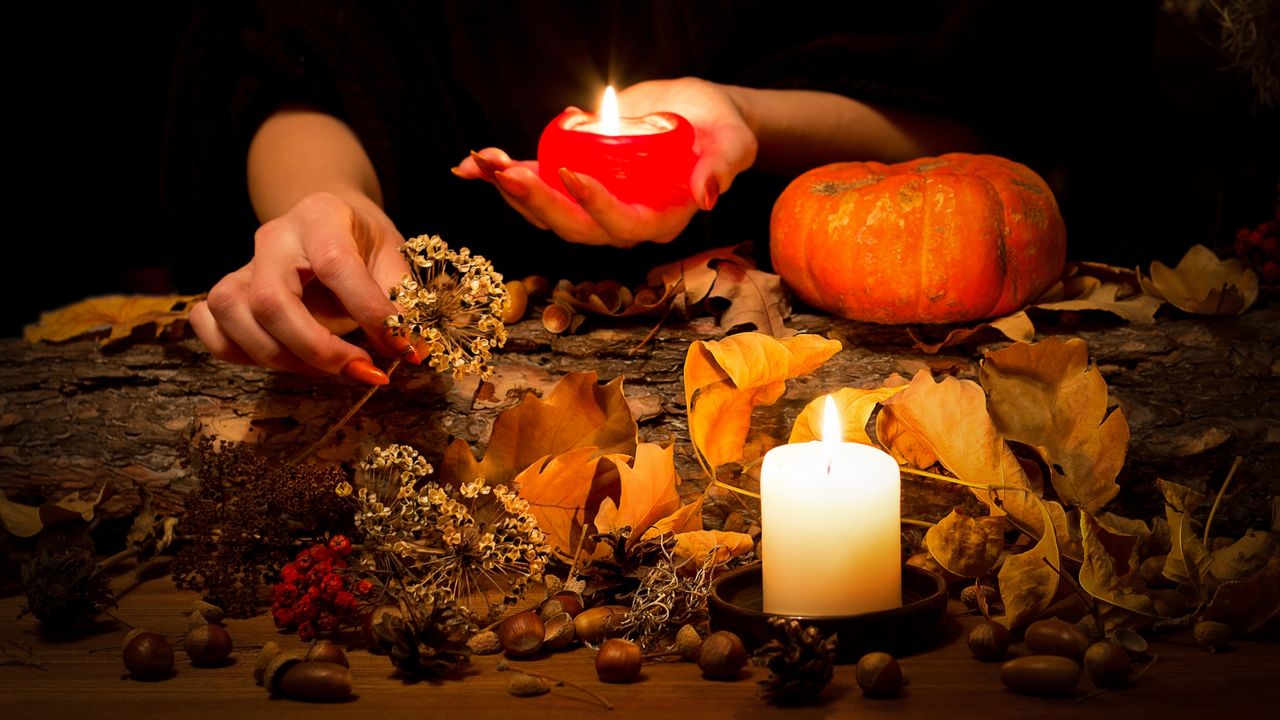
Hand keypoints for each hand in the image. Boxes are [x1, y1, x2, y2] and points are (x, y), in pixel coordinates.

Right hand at [190, 191, 410, 379]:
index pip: (334, 265)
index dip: (369, 312)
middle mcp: (274, 237)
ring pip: (233, 313)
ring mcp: (244, 264)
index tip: (402, 347)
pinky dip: (240, 353)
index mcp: (320, 216)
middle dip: (318, 350)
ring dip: (281, 357)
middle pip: (271, 300)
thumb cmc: (364, 242)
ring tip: (328, 367)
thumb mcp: (393, 258)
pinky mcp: (228, 290)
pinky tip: (285, 359)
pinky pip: (209, 325)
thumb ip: (404, 301)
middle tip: (363, 370)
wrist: (329, 221)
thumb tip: (413, 348)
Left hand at [453, 77, 757, 246]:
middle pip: (571, 225)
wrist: (696, 116)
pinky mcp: (570, 181)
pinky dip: (499, 177)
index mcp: (658, 220)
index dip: (595, 205)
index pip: (622, 223)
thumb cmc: (721, 131)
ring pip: (544, 211)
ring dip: (508, 189)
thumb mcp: (731, 143)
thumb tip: (708, 195)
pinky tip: (468, 166)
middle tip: (506, 172)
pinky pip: (533, 185)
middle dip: (535, 201)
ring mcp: (590, 204)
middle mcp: (618, 222)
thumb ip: (721, 167)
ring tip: (480, 161)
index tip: (571, 172)